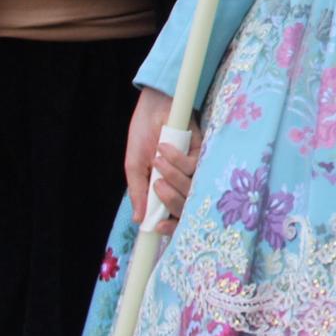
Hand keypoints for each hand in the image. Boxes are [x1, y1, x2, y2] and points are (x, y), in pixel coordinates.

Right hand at [124, 88, 198, 234]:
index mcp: (163, 188)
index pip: (171, 215)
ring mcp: (191, 167)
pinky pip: (194, 165)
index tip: (158, 228)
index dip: (169, 226)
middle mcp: (180, 181)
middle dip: (170, 200)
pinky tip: (165, 147)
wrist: (153, 107)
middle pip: (184, 205)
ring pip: (190, 187)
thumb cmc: (143, 135)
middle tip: (157, 186)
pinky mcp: (201, 151)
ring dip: (173, 176)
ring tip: (157, 160)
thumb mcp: (134, 165)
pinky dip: (178, 159)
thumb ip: (138, 191)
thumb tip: (140, 219)